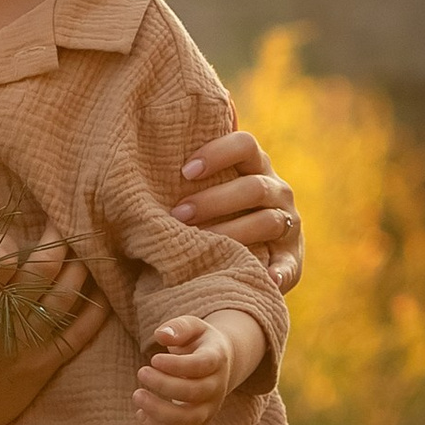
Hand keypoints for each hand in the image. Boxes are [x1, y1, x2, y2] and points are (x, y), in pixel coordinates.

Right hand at [0, 242, 108, 424]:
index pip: (0, 259)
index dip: (8, 239)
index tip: (11, 229)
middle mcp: (7, 320)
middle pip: (42, 270)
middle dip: (56, 241)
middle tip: (61, 225)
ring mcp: (31, 344)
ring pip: (66, 296)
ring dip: (79, 268)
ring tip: (82, 252)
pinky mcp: (46, 365)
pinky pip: (79, 334)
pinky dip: (94, 311)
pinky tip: (101, 293)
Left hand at [135, 314, 238, 424]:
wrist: (218, 364)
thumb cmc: (198, 342)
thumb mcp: (192, 326)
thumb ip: (178, 327)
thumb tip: (161, 335)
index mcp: (217, 359)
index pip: (201, 366)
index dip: (176, 365)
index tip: (154, 358)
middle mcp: (217, 386)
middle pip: (194, 393)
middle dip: (163, 385)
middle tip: (141, 372)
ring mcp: (210, 408)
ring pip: (188, 420)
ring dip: (159, 412)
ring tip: (137, 395)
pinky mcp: (199, 423)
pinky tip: (141, 414)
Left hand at [175, 126, 303, 293]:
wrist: (258, 245)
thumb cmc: (215, 210)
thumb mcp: (212, 186)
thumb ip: (191, 176)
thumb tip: (131, 169)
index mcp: (256, 166)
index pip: (245, 145)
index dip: (217, 153)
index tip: (185, 171)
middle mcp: (277, 191)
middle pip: (253, 187)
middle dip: (213, 201)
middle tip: (178, 215)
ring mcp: (289, 224)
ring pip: (267, 221)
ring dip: (233, 233)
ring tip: (201, 245)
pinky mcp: (293, 259)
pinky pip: (289, 266)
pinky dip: (279, 272)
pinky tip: (265, 279)